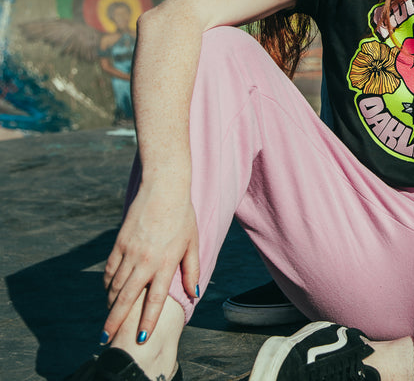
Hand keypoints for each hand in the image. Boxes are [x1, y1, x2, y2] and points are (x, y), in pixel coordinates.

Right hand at [102, 181, 199, 342]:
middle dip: (115, 321)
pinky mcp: (119, 243)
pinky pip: (109, 270)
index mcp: (166, 262)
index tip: (141, 338)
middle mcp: (146, 261)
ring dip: (111, 305)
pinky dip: (107, 284)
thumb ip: (192, 270)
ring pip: (115, 286)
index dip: (148, 320)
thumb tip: (194, 293)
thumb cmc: (183, 216)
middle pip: (127, 298)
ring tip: (109, 320)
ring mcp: (129, 252)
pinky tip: (109, 293)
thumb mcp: (192, 242)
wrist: (163, 189)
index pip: (156, 299)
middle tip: (106, 339)